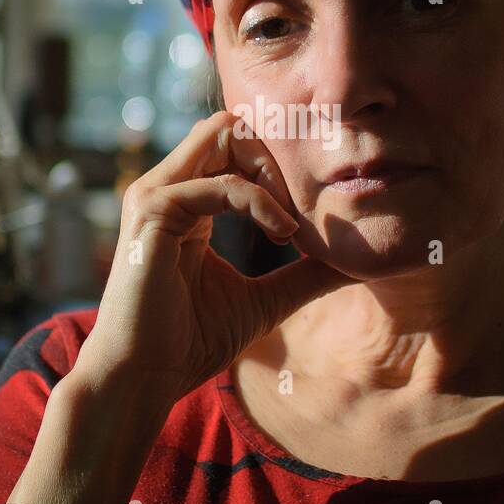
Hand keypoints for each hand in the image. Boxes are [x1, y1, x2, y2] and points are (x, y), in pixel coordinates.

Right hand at [75, 111, 357, 399]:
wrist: (145, 377)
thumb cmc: (192, 342)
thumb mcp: (265, 300)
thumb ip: (303, 276)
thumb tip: (358, 265)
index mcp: (189, 203)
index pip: (234, 146)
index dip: (277, 166)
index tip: (307, 212)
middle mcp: (168, 189)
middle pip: (228, 125)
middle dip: (274, 156)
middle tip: (300, 207)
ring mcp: (156, 195)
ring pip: (221, 133)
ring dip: (269, 171)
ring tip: (291, 221)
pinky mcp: (154, 211)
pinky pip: (220, 183)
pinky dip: (260, 201)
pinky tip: (283, 233)